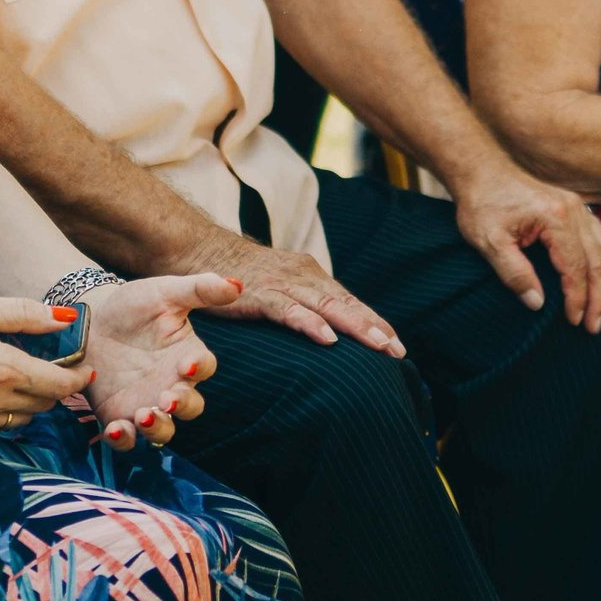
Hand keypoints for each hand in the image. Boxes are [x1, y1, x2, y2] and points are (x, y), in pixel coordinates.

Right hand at [0, 293, 91, 437]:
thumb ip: (21, 315)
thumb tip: (63, 319)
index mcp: (1, 370)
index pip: (57, 385)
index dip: (77, 379)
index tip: (85, 370)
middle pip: (42, 407)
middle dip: (55, 390)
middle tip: (55, 369)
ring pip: (19, 421)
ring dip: (30, 404)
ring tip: (23, 379)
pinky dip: (1, 413)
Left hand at [78, 273, 237, 448]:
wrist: (89, 322)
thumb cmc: (133, 306)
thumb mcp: (164, 292)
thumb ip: (199, 289)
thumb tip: (236, 284)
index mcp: (187, 355)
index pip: (204, 367)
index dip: (199, 369)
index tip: (185, 365)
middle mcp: (171, 384)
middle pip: (191, 407)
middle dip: (182, 406)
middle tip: (167, 398)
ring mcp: (147, 403)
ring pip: (164, 429)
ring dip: (157, 427)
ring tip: (143, 416)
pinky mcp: (118, 416)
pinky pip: (127, 438)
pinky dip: (124, 440)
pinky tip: (115, 430)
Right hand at [173, 229, 405, 355]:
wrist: (202, 249)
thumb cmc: (240, 274)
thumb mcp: (278, 286)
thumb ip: (301, 304)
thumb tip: (324, 332)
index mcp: (310, 276)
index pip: (349, 302)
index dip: (374, 323)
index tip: (398, 346)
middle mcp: (303, 277)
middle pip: (346, 304)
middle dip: (374, 328)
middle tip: (398, 352)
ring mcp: (283, 284)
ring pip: (327, 307)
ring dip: (356, 327)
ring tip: (379, 346)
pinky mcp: (260, 294)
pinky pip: (289, 311)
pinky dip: (310, 324)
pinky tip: (328, 339)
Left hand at [447, 161, 600, 333]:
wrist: (481, 169)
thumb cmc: (482, 204)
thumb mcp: (489, 241)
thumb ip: (514, 273)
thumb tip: (537, 304)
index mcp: (555, 219)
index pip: (576, 268)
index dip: (578, 299)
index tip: (575, 322)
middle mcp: (574, 211)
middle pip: (597, 261)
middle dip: (600, 298)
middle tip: (596, 326)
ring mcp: (577, 207)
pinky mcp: (574, 207)